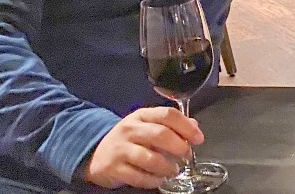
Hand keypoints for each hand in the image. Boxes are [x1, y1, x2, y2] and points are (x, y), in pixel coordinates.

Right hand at [82, 106, 204, 189]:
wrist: (95, 151)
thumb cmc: (129, 139)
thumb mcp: (148, 125)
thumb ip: (171, 125)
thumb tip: (194, 127)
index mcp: (142, 115)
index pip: (167, 114)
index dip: (186, 126)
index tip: (198, 138)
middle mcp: (131, 129)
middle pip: (160, 134)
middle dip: (179, 147)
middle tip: (187, 155)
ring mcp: (121, 148)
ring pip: (150, 158)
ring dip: (167, 167)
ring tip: (173, 170)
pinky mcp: (114, 168)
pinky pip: (138, 176)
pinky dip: (153, 180)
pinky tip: (159, 180)